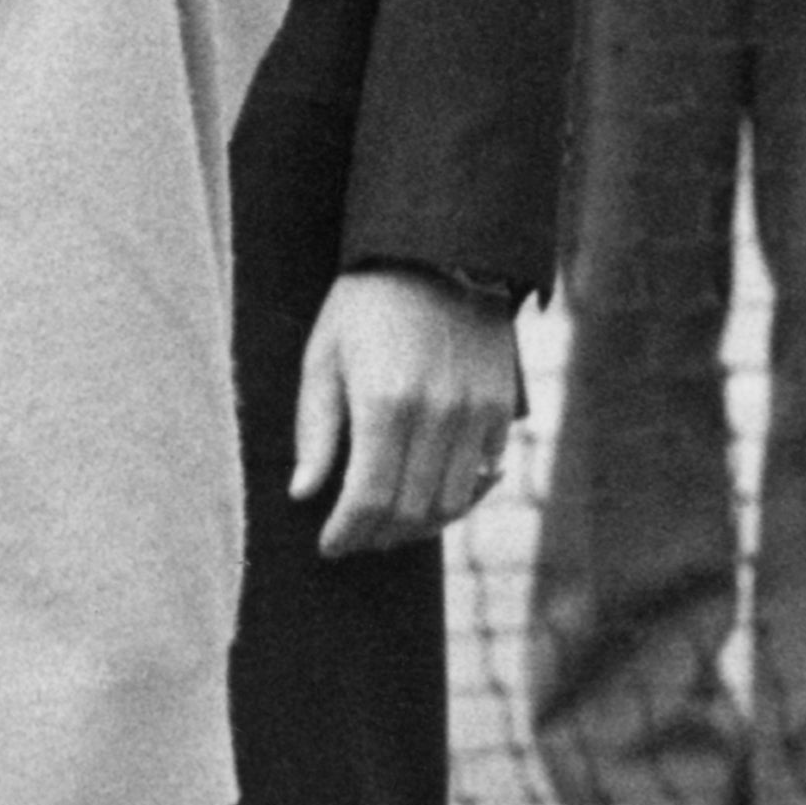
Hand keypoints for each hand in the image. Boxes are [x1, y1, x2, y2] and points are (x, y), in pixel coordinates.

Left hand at [292, 265, 525, 553]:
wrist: (436, 257)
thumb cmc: (364, 306)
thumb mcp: (323, 357)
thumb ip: (315, 429)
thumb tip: (303, 494)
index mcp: (385, 402)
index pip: (370, 497)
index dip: (347, 532)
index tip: (329, 546)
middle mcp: (438, 415)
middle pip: (413, 510)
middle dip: (378, 536)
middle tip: (353, 540)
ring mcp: (477, 415)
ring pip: (452, 503)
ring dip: (417, 527)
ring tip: (385, 527)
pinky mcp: (501, 411)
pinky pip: (484, 478)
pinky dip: (456, 499)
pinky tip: (426, 498)